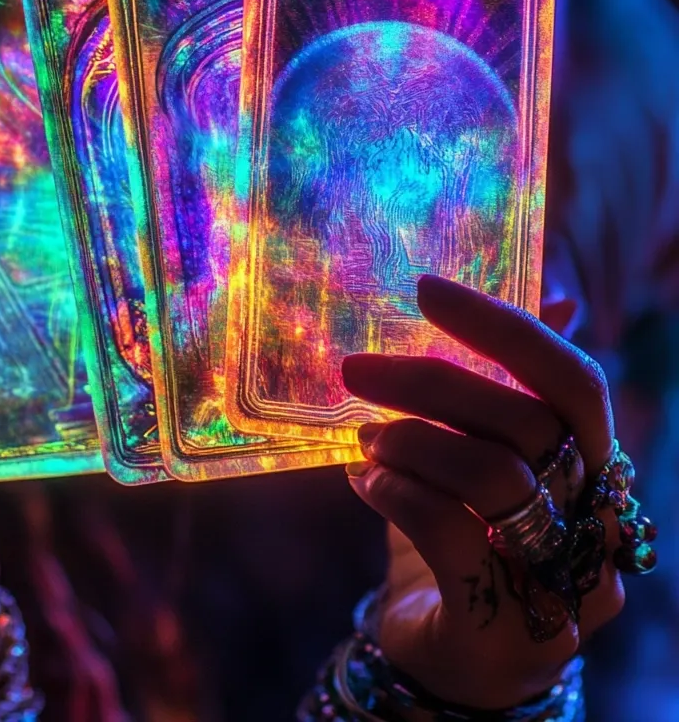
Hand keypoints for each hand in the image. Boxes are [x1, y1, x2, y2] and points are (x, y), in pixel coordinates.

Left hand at [342, 274, 625, 709]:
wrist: (449, 663)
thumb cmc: (466, 541)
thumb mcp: (481, 455)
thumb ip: (506, 385)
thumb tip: (550, 293)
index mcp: (595, 468)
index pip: (574, 381)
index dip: (505, 327)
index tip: (427, 289)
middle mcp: (596, 525)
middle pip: (527, 424)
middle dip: (429, 381)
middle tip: (356, 369)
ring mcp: (563, 585)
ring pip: (494, 478)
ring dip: (410, 441)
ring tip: (365, 438)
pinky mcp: (510, 633)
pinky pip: (452, 538)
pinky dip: (397, 495)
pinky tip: (365, 482)